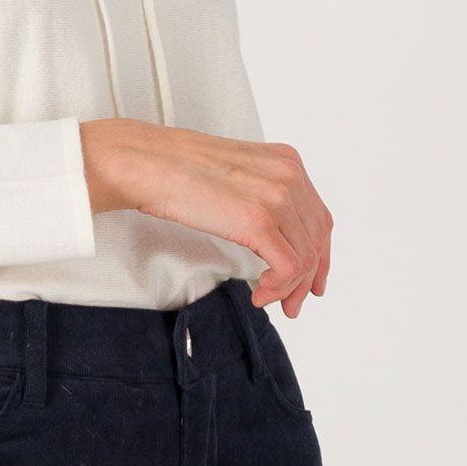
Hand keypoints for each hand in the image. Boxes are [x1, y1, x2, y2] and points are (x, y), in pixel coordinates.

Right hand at [78, 118, 333, 313]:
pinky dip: (278, 288)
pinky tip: (259, 294)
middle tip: (292, 303)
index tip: (311, 280)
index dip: (320, 255)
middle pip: (317, 240)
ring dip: (290, 288)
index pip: (318, 218)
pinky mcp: (259, 221)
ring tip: (268, 300)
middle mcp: (289, 176)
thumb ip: (260, 195)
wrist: (146, 163)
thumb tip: (271, 234)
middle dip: (308, 279)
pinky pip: (289, 267)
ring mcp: (277, 197)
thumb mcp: (235, 174)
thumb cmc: (175, 169)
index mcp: (286, 162)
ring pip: (306, 258)